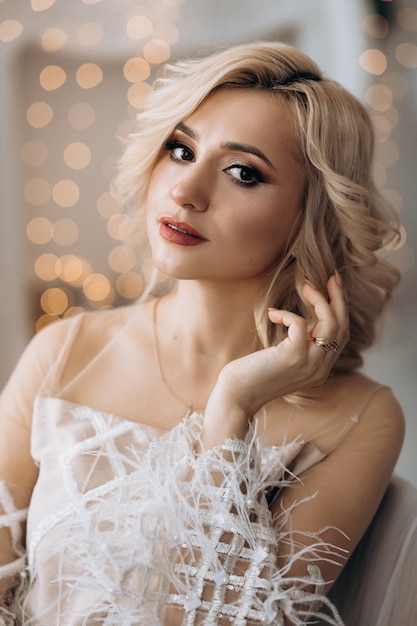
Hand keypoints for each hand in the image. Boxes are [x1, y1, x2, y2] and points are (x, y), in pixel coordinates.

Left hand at [205, 273, 348, 431]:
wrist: (236, 397)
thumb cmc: (252, 375)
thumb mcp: (282, 359)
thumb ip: (298, 345)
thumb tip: (302, 322)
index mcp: (320, 369)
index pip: (341, 335)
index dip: (341, 309)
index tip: (334, 287)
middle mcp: (320, 368)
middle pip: (341, 327)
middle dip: (339, 298)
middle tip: (332, 276)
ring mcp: (309, 364)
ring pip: (330, 324)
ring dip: (320, 300)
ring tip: (307, 285)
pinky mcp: (293, 357)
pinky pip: (300, 324)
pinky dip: (288, 313)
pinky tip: (273, 314)